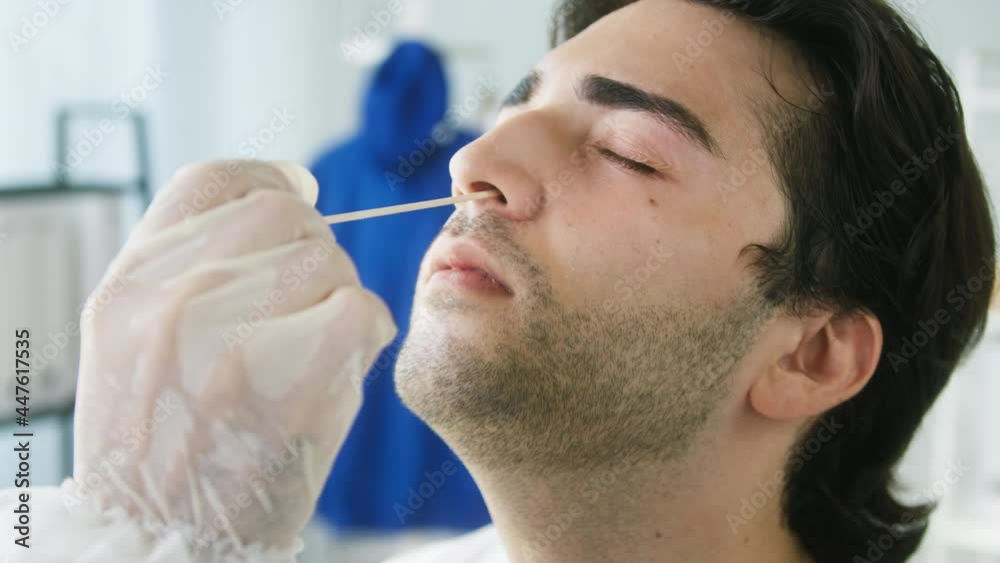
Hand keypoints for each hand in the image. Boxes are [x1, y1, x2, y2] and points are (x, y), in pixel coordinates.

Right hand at [69, 161, 395, 558]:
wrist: (167, 538)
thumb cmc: (165, 440)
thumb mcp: (138, 338)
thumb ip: (192, 265)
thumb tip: (286, 199)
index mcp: (130, 285)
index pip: (213, 181)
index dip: (267, 180)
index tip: (298, 197)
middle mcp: (171, 301)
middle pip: (285, 214)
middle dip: (312, 248)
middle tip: (306, 301)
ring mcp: (230, 341)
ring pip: (331, 259)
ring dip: (339, 295)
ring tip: (311, 346)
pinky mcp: (293, 381)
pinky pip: (361, 308)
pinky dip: (364, 331)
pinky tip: (340, 362)